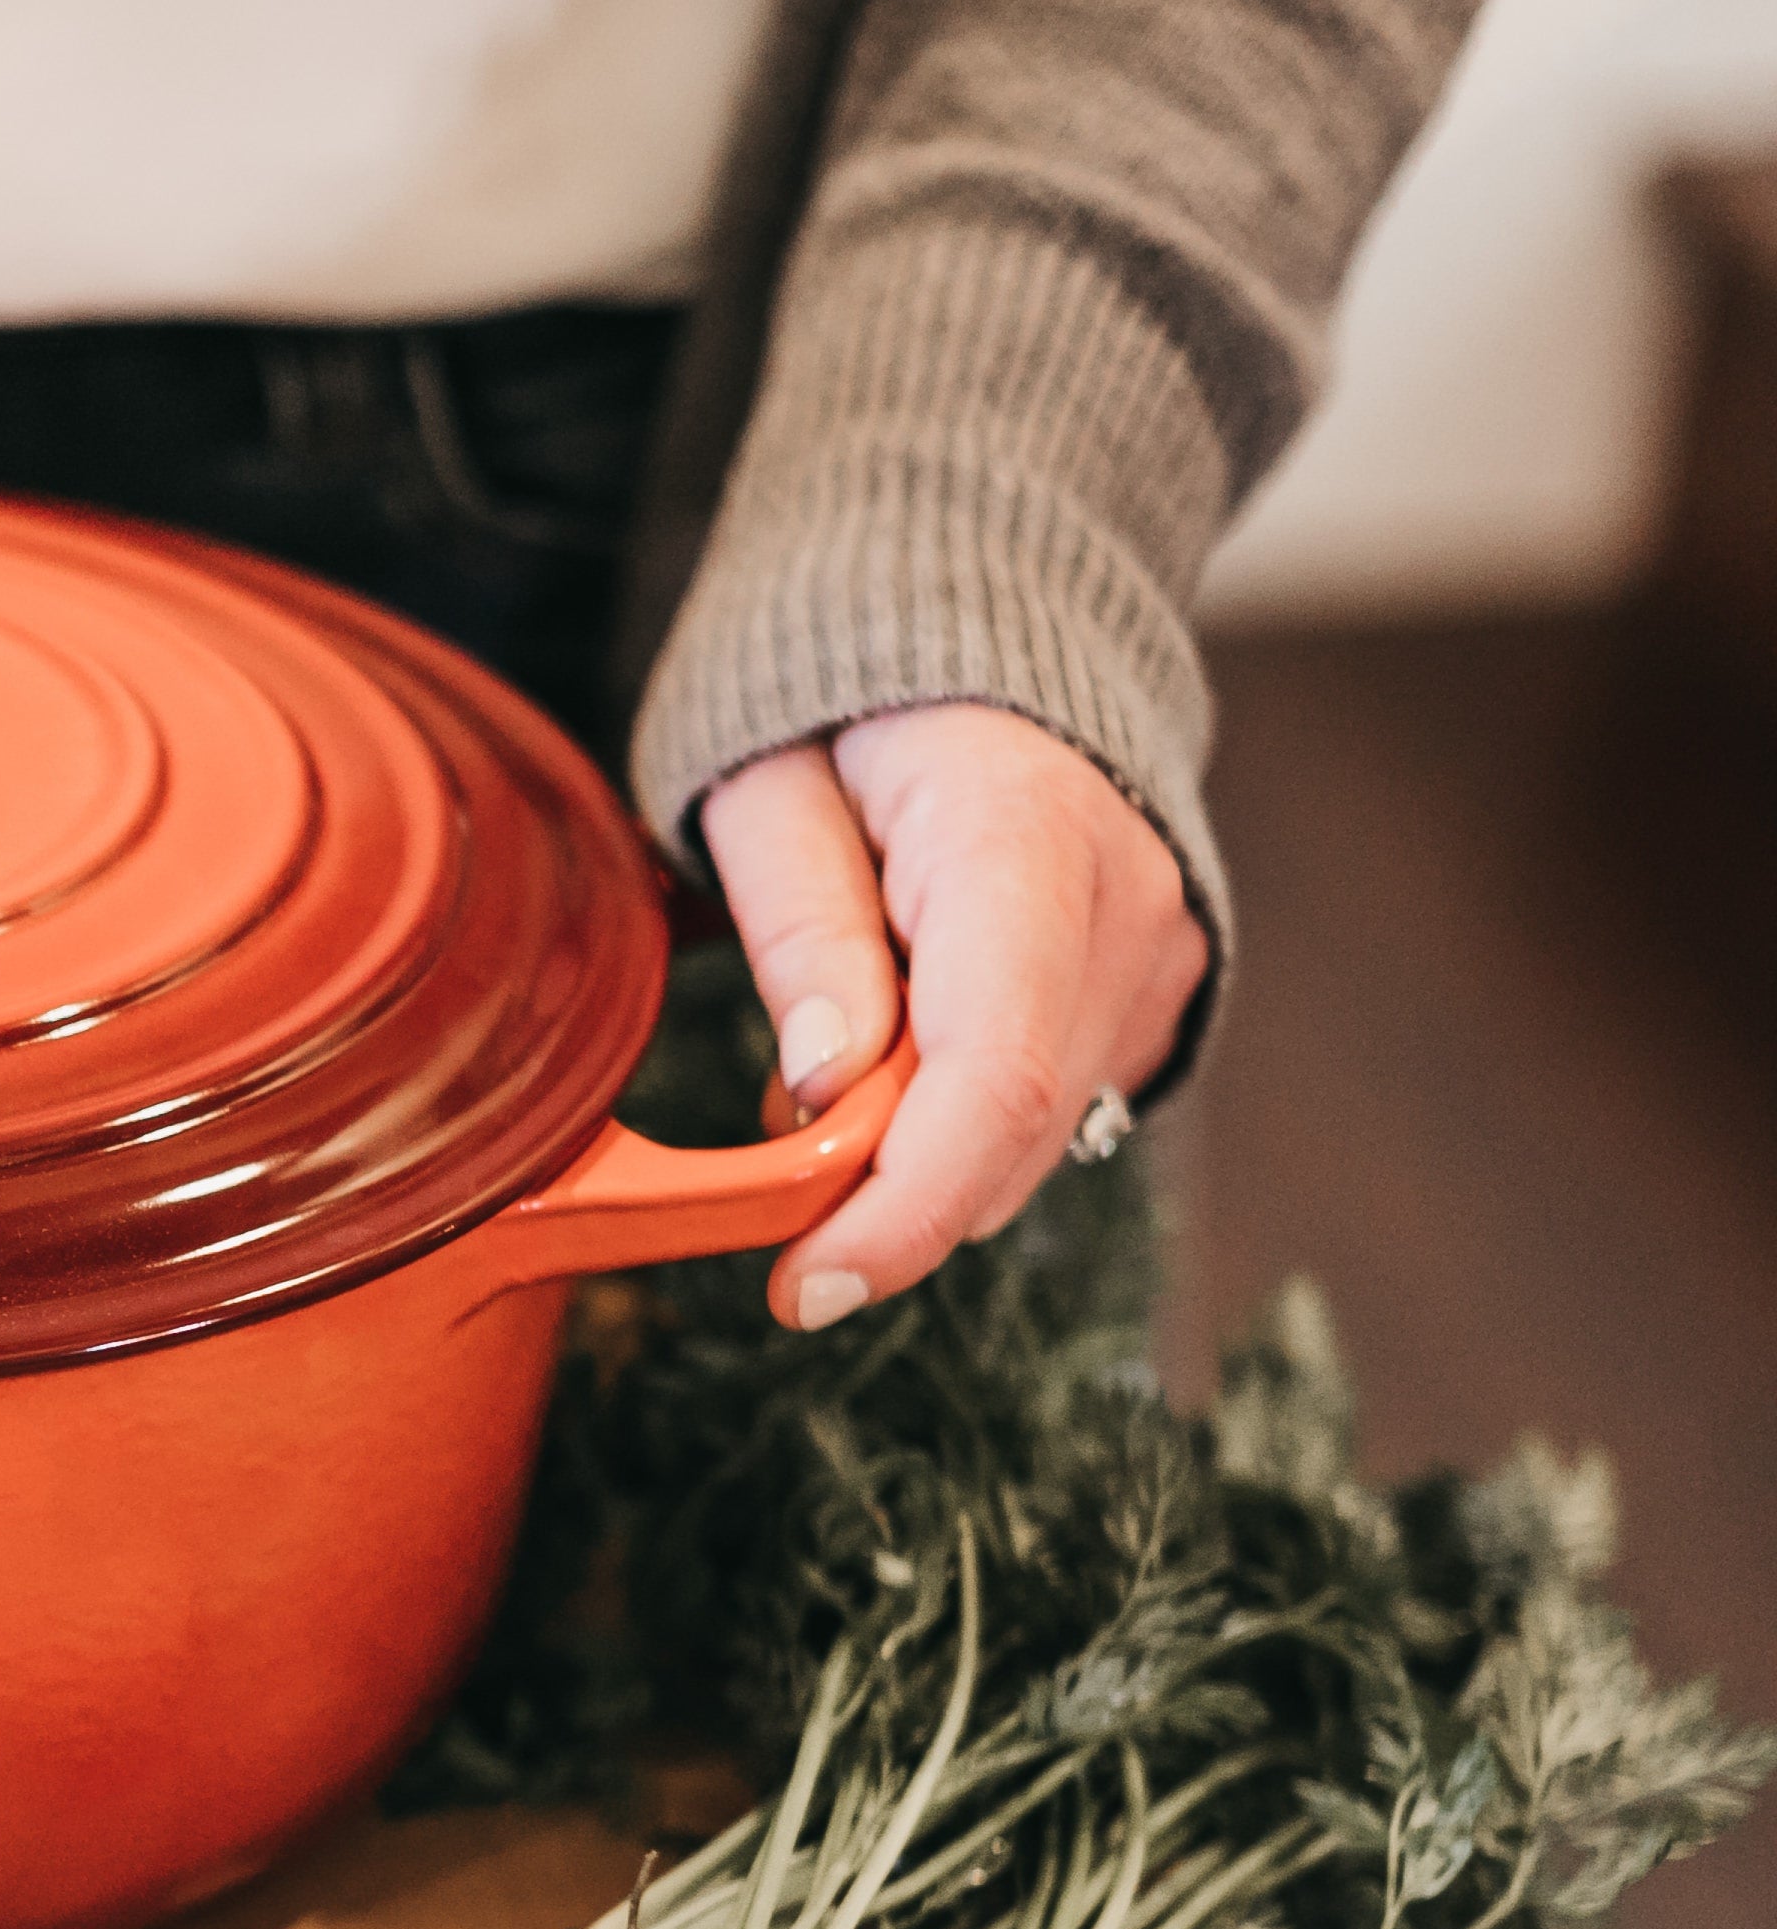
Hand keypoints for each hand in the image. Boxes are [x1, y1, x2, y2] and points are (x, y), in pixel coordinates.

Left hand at [699, 702, 1207, 1329]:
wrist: (976, 642)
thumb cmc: (845, 713)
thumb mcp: (768, 793)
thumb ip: (798, 930)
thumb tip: (823, 1082)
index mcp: (1022, 838)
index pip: (994, 1075)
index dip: (903, 1210)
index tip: (805, 1286)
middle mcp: (1126, 903)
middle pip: (1014, 1130)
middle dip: (882, 1193)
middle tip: (772, 1172)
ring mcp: (1159, 953)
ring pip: (1036, 1140)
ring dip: (914, 1154)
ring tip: (838, 1057)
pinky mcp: (1155, 991)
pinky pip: (1054, 1109)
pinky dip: (959, 1122)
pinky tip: (904, 1046)